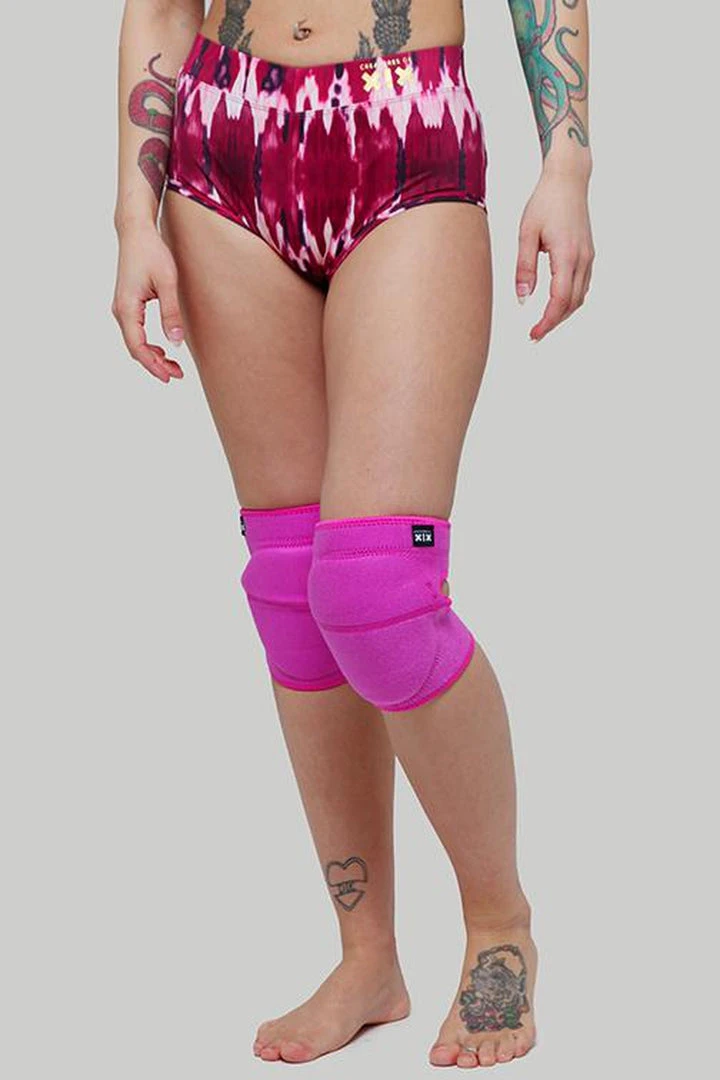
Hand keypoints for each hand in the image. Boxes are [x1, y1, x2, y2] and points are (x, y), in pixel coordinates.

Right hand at [111, 221, 184, 382]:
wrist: (136, 232)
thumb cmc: (152, 253)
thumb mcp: (168, 282)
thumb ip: (171, 313)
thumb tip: (176, 342)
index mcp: (127, 307)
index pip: (137, 346)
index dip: (153, 365)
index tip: (170, 376)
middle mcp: (120, 310)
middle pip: (135, 348)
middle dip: (155, 365)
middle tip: (177, 375)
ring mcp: (122, 308)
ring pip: (135, 342)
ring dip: (152, 356)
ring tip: (174, 366)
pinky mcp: (127, 305)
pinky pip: (135, 332)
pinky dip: (148, 344)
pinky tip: (163, 350)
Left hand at [515, 166, 594, 342]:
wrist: (568, 179)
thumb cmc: (545, 202)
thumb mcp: (526, 234)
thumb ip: (524, 268)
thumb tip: (522, 298)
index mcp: (567, 255)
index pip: (560, 300)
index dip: (547, 321)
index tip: (533, 333)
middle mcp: (583, 258)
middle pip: (572, 304)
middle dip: (554, 322)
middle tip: (534, 334)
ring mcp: (589, 257)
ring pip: (580, 297)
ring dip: (563, 314)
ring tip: (543, 323)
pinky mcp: (588, 254)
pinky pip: (582, 286)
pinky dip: (570, 301)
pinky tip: (556, 304)